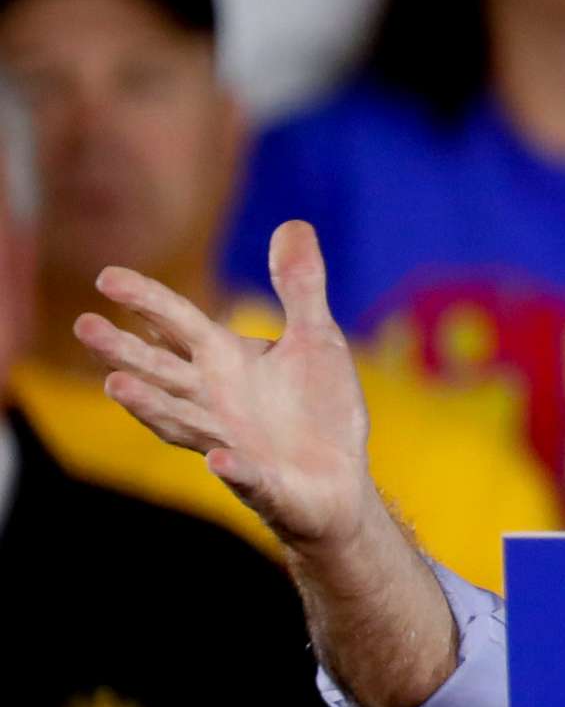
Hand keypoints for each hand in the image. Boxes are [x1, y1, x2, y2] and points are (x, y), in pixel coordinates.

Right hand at [76, 220, 377, 553]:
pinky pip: (245, 476)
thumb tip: (293, 224)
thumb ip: (300, 286)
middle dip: (125, 351)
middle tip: (84, 325)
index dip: (147, 301)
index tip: (108, 277)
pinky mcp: (262, 482)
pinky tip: (221, 457)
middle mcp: (214, 401)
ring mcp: (231, 443)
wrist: (338, 479)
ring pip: (182, 424)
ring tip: (118, 384)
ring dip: (152, 406)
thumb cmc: (318, 407)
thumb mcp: (315, 338)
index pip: (178, 325)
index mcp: (225, 362)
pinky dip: (232, 468)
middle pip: (161, 372)